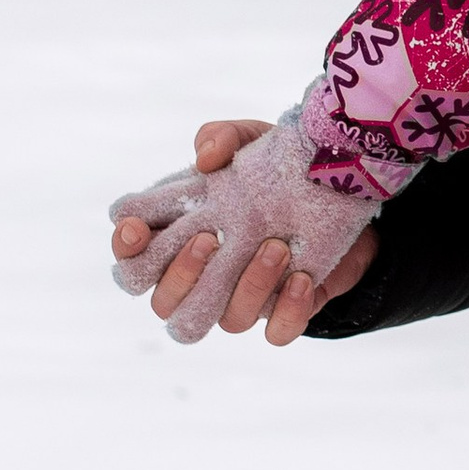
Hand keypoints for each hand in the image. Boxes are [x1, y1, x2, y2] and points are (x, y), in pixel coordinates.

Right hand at [109, 116, 379, 344]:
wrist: (341, 190)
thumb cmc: (277, 167)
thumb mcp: (253, 140)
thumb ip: (223, 136)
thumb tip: (205, 157)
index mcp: (181, 238)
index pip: (133, 263)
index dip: (127, 252)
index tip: (137, 229)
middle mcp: (206, 277)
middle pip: (165, 304)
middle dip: (181, 276)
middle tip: (209, 238)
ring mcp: (243, 297)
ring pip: (223, 322)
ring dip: (246, 286)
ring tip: (275, 245)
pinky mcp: (286, 309)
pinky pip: (277, 333)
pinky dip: (287, 310)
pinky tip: (303, 278)